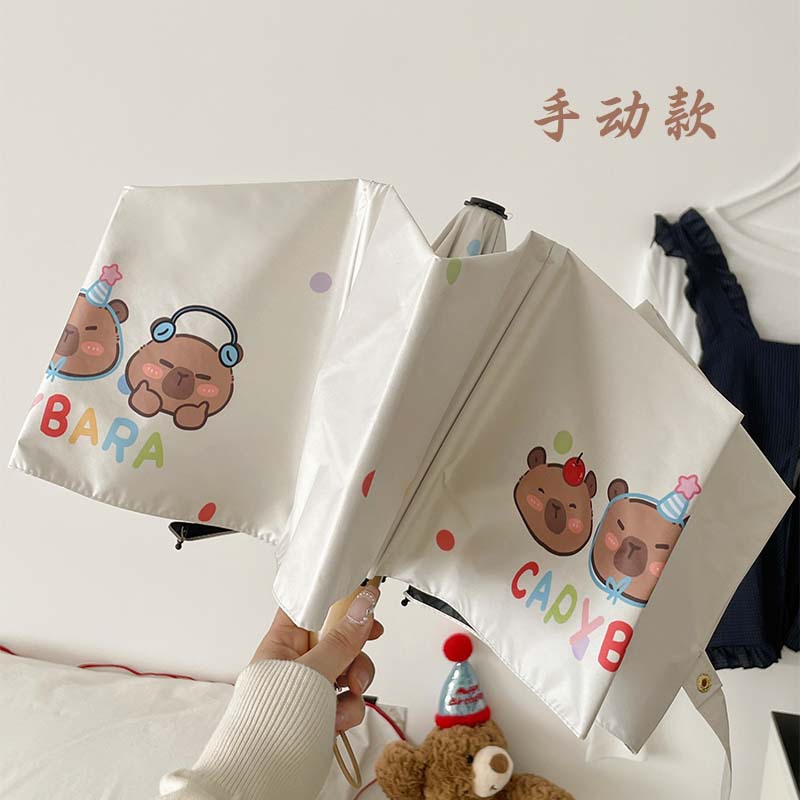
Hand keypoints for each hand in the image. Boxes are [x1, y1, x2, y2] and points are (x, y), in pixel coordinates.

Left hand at [251, 585, 382, 731]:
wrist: (264, 780)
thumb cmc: (269, 726)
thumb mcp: (312, 674)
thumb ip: (341, 641)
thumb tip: (362, 606)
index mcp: (281, 643)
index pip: (308, 606)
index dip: (335, 598)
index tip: (363, 596)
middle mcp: (295, 663)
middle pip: (336, 637)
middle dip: (355, 646)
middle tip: (370, 640)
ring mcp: (310, 688)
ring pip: (347, 668)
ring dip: (356, 680)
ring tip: (349, 693)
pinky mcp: (322, 711)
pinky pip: (347, 698)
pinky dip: (349, 708)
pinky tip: (337, 719)